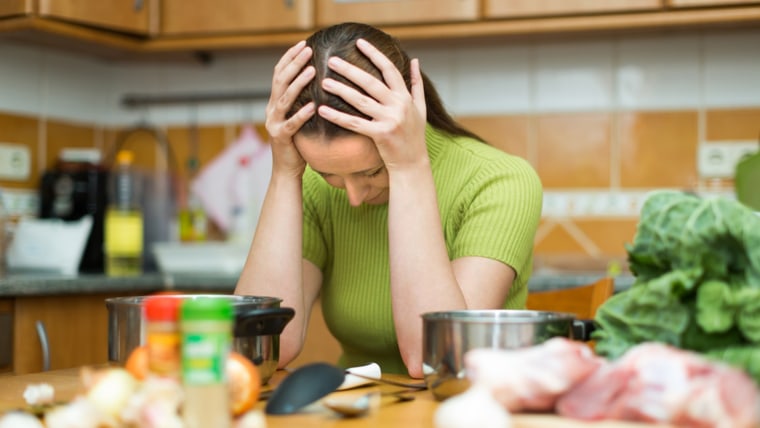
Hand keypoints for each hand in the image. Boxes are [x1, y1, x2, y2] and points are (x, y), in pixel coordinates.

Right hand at [266, 40, 315, 175]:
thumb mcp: (297, 118)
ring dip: (298, 83)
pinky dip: (302, 114)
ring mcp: (274, 124)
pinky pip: (292, 124)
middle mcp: (271, 110)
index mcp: (275, 103)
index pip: (279, 74)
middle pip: (280, 81)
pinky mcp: (281, 138)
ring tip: (312, 71)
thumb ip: (301, 102)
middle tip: (308, 50)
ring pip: (285, 99)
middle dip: (294, 63)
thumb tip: (319, 82)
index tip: (302, 44)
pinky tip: (313, 106)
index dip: (289, 58)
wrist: (286, 170)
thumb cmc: (297, 143)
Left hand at [317, 38, 427, 171]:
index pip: (389, 69)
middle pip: (370, 82)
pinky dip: (337, 117)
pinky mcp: (380, 135)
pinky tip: (323, 110)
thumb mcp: (420, 108)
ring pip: (360, 101)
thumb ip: (417, 83)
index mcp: (405, 97)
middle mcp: (398, 106)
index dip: (374, 54)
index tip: (359, 43)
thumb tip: (415, 60)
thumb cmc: (414, 135)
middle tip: (332, 60)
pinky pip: (354, 123)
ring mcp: (389, 120)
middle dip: (350, 70)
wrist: (412, 164)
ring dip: (341, 90)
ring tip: (324, 81)